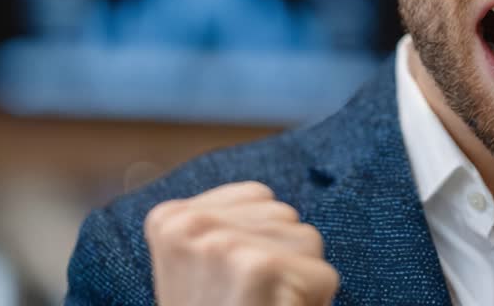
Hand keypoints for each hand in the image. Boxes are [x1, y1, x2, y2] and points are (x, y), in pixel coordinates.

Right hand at [145, 181, 338, 305]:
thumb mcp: (202, 273)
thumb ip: (226, 229)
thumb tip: (274, 200)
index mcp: (169, 218)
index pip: (260, 197)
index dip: (264, 246)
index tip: (235, 286)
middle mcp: (189, 223)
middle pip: (287, 216)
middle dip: (285, 263)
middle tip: (252, 305)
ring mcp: (221, 243)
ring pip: (310, 242)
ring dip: (300, 284)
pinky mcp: (255, 265)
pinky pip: (324, 275)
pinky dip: (314, 305)